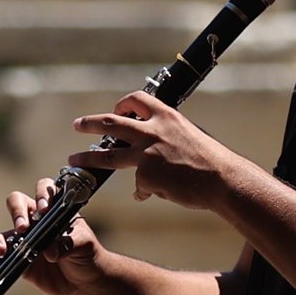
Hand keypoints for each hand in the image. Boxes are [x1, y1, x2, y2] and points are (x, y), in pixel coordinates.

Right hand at [0, 178, 106, 294]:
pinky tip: (1, 254)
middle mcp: (37, 220)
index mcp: (55, 210)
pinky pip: (3, 249)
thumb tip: (49, 252)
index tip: (44, 208)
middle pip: (18, 202)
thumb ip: (68, 245)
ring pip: (8, 229)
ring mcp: (26, 238)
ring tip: (6, 247)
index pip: (44, 190)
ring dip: (4, 236)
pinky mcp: (19, 257)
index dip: (42, 194)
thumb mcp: (84, 245)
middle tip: (23, 227)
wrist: (84, 281)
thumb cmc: (87, 255)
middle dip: (18, 211)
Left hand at [69, 91, 240, 209]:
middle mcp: (152, 131)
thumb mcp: (188, 135)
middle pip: (110, 122)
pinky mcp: (146, 176)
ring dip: (86, 157)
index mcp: (166, 116)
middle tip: (77, 124)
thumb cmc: (211, 160)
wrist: (222, 179)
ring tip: (73, 160)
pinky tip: (151, 194)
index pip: (136, 100)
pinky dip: (143, 191)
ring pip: (107, 154)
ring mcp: (146, 153)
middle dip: (90, 122)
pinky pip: (139, 186)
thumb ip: (166, 137)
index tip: (114, 111)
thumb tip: (149, 150)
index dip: (122, 104)